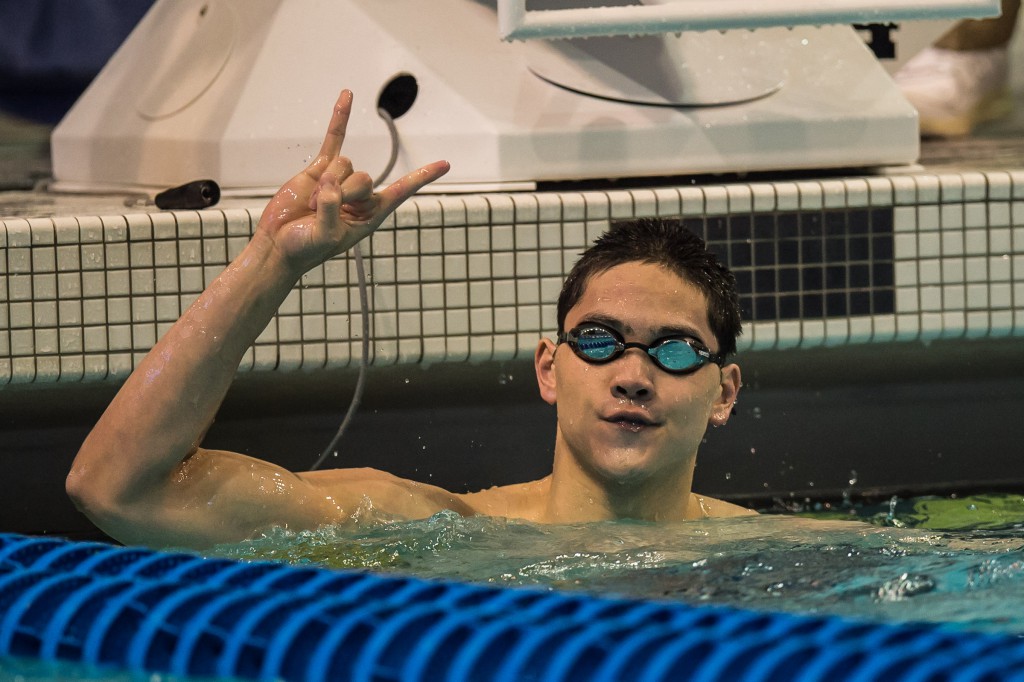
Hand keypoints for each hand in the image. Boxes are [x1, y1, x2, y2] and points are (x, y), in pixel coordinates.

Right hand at [257, 89, 448, 271]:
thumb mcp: (325, 237)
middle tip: (319, 213)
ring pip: (345, 165)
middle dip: (340, 194)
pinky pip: (333, 138)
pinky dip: (339, 117)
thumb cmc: (305, 249)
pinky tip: (347, 95)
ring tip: (310, 206)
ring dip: (324, 186)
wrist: (278, 243)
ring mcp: (340, 180)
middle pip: (364, 177)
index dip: (422, 177)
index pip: (402, 191)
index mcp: (370, 215)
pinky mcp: (320, 168)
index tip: (445, 163)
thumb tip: (328, 184)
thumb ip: (330, 210)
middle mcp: (360, 196)